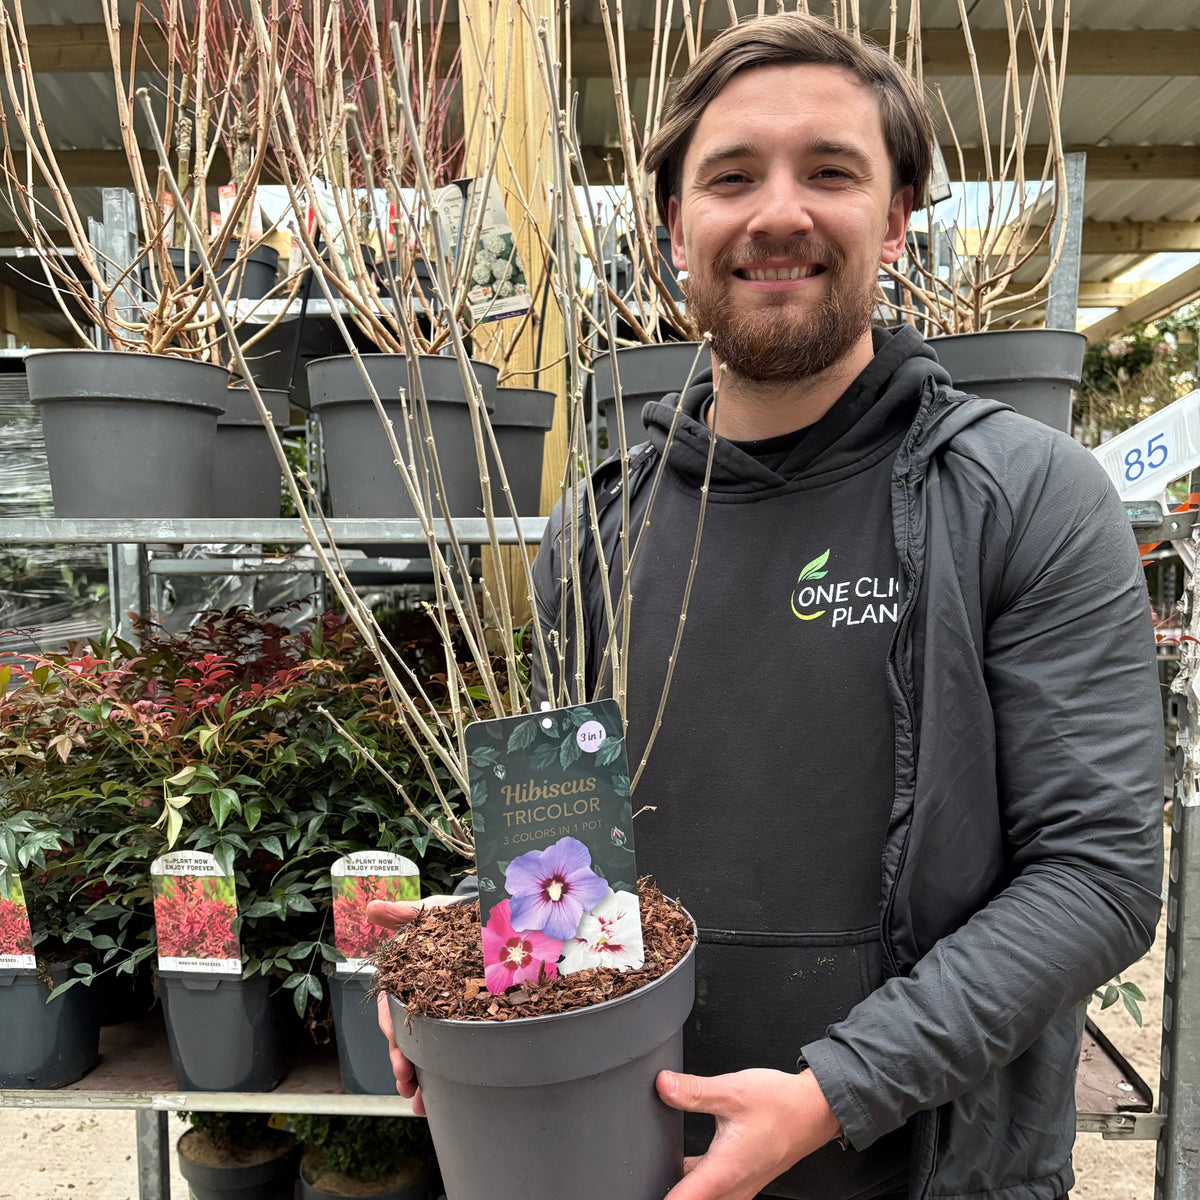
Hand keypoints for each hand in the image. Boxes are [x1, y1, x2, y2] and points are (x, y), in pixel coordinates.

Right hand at [368, 893, 460, 1113]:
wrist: (485, 914)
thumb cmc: (451, 915)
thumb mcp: (428, 913)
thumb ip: (402, 914)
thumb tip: (372, 908)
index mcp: (405, 978)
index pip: (391, 1008)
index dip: (391, 1030)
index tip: (395, 1049)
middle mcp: (418, 997)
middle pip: (405, 1035)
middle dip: (402, 1062)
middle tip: (407, 1084)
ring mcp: (439, 1009)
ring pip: (424, 1046)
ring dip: (419, 1076)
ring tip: (420, 1102)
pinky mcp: (462, 1015)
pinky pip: (451, 1045)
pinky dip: (446, 1069)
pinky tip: (446, 1092)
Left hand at [657, 1067, 841, 1199]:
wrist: (813, 1110)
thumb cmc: (780, 1104)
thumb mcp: (731, 1091)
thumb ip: (693, 1090)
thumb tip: (662, 1085)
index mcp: (723, 1172)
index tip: (638, 1192)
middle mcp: (731, 1189)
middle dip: (667, 1195)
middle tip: (641, 1182)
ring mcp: (739, 1188)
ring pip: (702, 1199)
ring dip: (683, 1190)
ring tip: (657, 1175)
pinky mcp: (744, 1180)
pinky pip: (713, 1192)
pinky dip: (696, 1184)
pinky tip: (685, 1167)